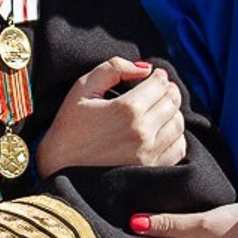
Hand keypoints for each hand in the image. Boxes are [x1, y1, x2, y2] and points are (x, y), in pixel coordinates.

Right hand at [38, 58, 185, 174]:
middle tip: (158, 89)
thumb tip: (144, 68)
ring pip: (178, 123)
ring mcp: (148, 153)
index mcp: (126, 108)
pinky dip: (175, 136)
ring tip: (160, 109)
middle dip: (168, 91)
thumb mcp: (82, 88)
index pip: (160, 83)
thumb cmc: (68, 126)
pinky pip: (178, 148)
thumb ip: (113, 69)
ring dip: (172, 112)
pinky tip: (161, 131)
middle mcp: (142, 131)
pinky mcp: (150, 169)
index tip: (153, 76)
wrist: (59, 168)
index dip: (158, 76)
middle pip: (172, 102)